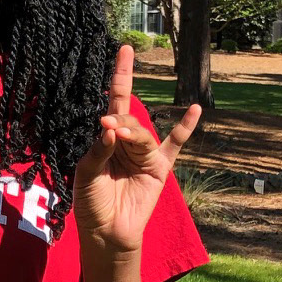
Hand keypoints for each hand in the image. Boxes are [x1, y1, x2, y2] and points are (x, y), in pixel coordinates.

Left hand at [73, 45, 200, 255]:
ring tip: (119, 133)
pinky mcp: (159, 169)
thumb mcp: (86, 172)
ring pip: (143, 132)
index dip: (119, 75)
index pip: (112, 100)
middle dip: (118, 117)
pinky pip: (175, 146)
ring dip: (133, 130)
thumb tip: (112, 125)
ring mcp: (144, 154)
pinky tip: (195, 110)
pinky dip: (185, 128)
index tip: (123, 49)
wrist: (105, 232)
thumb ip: (100, 148)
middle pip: (127, 117)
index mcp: (106, 137)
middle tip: (108, 123)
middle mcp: (126, 142)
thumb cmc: (90, 201)